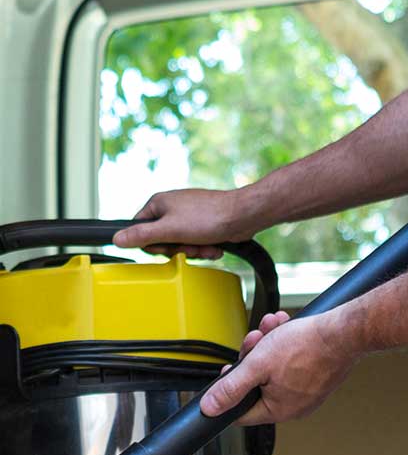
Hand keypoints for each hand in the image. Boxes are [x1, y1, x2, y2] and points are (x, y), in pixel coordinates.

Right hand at [112, 188, 252, 258]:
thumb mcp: (170, 229)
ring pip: (180, 244)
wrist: (243, 216)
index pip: (140, 229)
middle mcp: (172, 208)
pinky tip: (214, 246)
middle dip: (178, 249)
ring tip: (206, 245)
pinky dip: (205, 248)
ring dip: (194, 250)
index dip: (153, 244)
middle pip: (162, 240)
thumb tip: (117, 238)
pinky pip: (195, 243)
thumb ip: (142, 235)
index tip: (166, 245)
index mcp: (159, 203)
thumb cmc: (209, 217)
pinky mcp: (203, 225)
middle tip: (190, 245)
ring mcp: (188, 216)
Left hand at [200, 310, 357, 424]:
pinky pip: (294, 364)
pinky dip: (286, 345)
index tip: (231, 369)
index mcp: (278, 410)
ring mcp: (309, 391)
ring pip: (275, 369)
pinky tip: (286, 328)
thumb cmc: (308, 347)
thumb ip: (231, 387)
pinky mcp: (319, 377)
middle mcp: (295, 406)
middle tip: (255, 340)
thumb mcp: (258, 364)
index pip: (242, 410)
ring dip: (269, 345)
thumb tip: (210, 408)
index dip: (231, 388)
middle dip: (253, 357)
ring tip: (272, 327)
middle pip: (259, 384)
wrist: (344, 332)